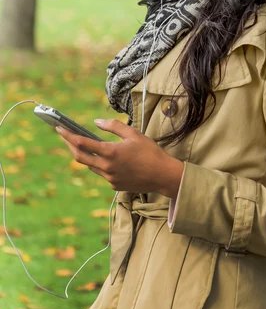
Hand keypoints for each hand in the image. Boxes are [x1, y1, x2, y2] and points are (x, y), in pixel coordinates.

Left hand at [55, 119, 183, 198]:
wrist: (162, 175)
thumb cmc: (150, 152)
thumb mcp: (133, 133)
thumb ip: (113, 126)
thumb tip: (97, 122)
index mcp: (111, 153)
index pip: (82, 143)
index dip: (68, 135)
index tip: (59, 128)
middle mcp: (107, 167)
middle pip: (79, 157)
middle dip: (69, 145)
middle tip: (64, 136)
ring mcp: (109, 178)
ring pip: (90, 165)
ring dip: (84, 155)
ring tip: (81, 144)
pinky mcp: (114, 185)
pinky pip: (101, 173)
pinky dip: (99, 164)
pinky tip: (104, 157)